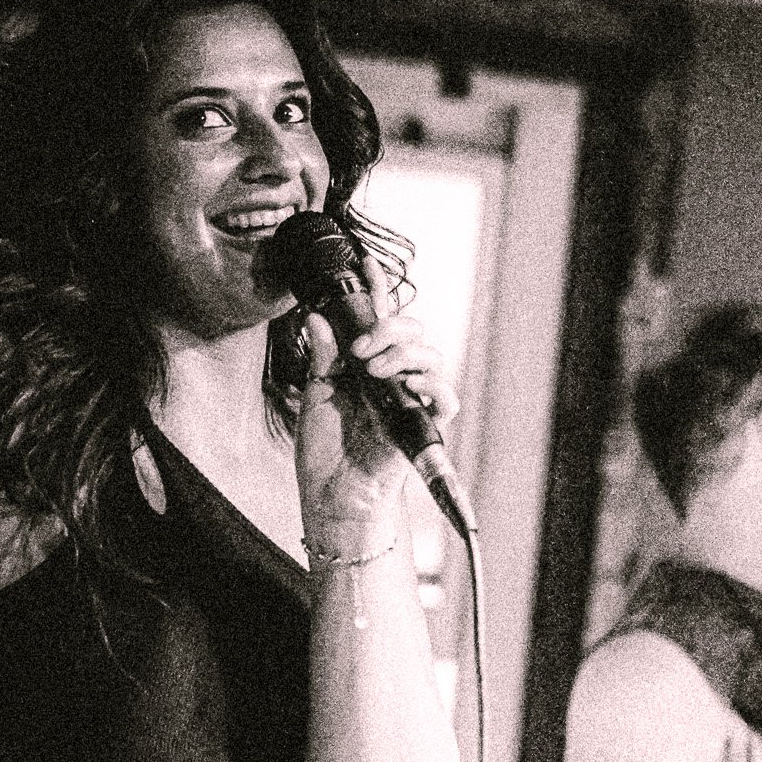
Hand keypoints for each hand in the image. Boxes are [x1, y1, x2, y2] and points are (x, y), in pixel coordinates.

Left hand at [295, 253, 458, 538]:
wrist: (333, 497)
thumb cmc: (325, 451)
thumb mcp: (315, 395)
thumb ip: (322, 356)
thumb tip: (317, 315)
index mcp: (366, 365)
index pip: (378, 319)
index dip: (377, 289)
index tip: (366, 264)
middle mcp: (393, 377)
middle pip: (413, 331)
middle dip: (390, 325)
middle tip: (361, 345)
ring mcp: (411, 399)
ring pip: (431, 355)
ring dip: (403, 351)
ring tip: (372, 366)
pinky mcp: (424, 425)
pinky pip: (445, 397)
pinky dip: (432, 384)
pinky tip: (405, 382)